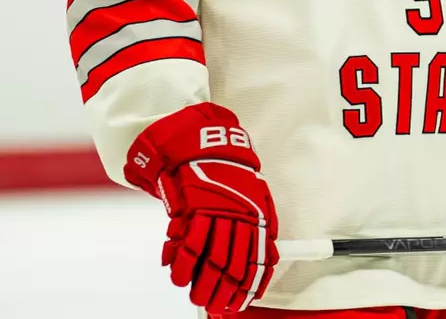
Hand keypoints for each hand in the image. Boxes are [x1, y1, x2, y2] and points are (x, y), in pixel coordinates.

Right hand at [124, 103, 279, 311]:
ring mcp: (215, 212)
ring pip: (210, 258)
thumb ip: (259, 228)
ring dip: (202, 283)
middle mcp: (238, 216)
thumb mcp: (255, 197)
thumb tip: (267, 260)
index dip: (248, 285)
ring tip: (198, 298)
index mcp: (257, 215)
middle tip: (218, 306)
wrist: (201, 143)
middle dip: (224, 291)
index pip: (256, 260)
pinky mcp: (193, 208)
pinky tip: (178, 275)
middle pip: (232, 263)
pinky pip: (188, 243)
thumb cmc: (228, 173)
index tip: (240, 302)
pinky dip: (181, 263)